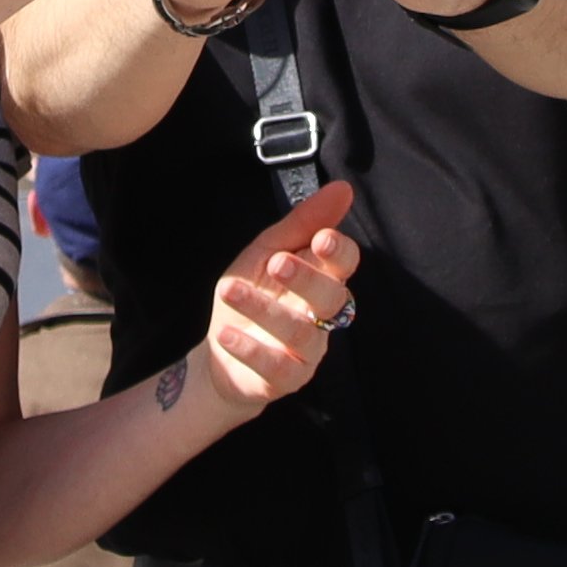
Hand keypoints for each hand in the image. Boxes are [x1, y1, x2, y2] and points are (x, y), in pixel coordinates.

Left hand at [191, 179, 360, 409]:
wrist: (220, 353)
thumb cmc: (252, 295)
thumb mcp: (267, 251)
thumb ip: (302, 222)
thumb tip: (342, 188)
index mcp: (321, 279)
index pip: (345, 264)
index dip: (339, 253)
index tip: (321, 238)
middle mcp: (321, 315)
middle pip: (331, 297)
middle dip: (307, 279)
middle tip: (277, 262)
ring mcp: (307, 350)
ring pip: (300, 331)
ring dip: (264, 309)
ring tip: (230, 290)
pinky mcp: (287, 379)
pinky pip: (277, 367)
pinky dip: (251, 349)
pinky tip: (227, 334)